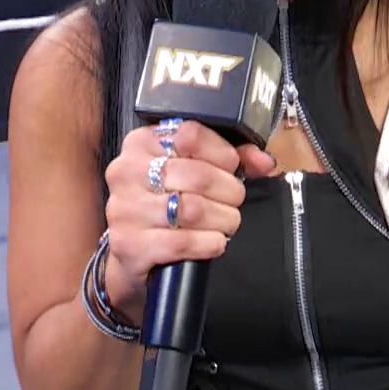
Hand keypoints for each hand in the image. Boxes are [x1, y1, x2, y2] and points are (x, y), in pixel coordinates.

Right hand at [99, 119, 277, 322]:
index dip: (223, 155)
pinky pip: (182, 242)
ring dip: (222, 219)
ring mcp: (124, 208)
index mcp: (141, 143)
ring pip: (193, 209)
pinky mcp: (129, 244)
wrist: (130, 254)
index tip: (231, 170)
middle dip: (229, 192)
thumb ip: (230, 159)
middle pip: (198, 175)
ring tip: (225, 223)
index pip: (192, 135)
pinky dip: (209, 243)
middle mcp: (127, 171)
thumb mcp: (192, 172)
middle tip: (233, 203)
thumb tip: (264, 161)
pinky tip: (214, 242)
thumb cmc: (164, 205)